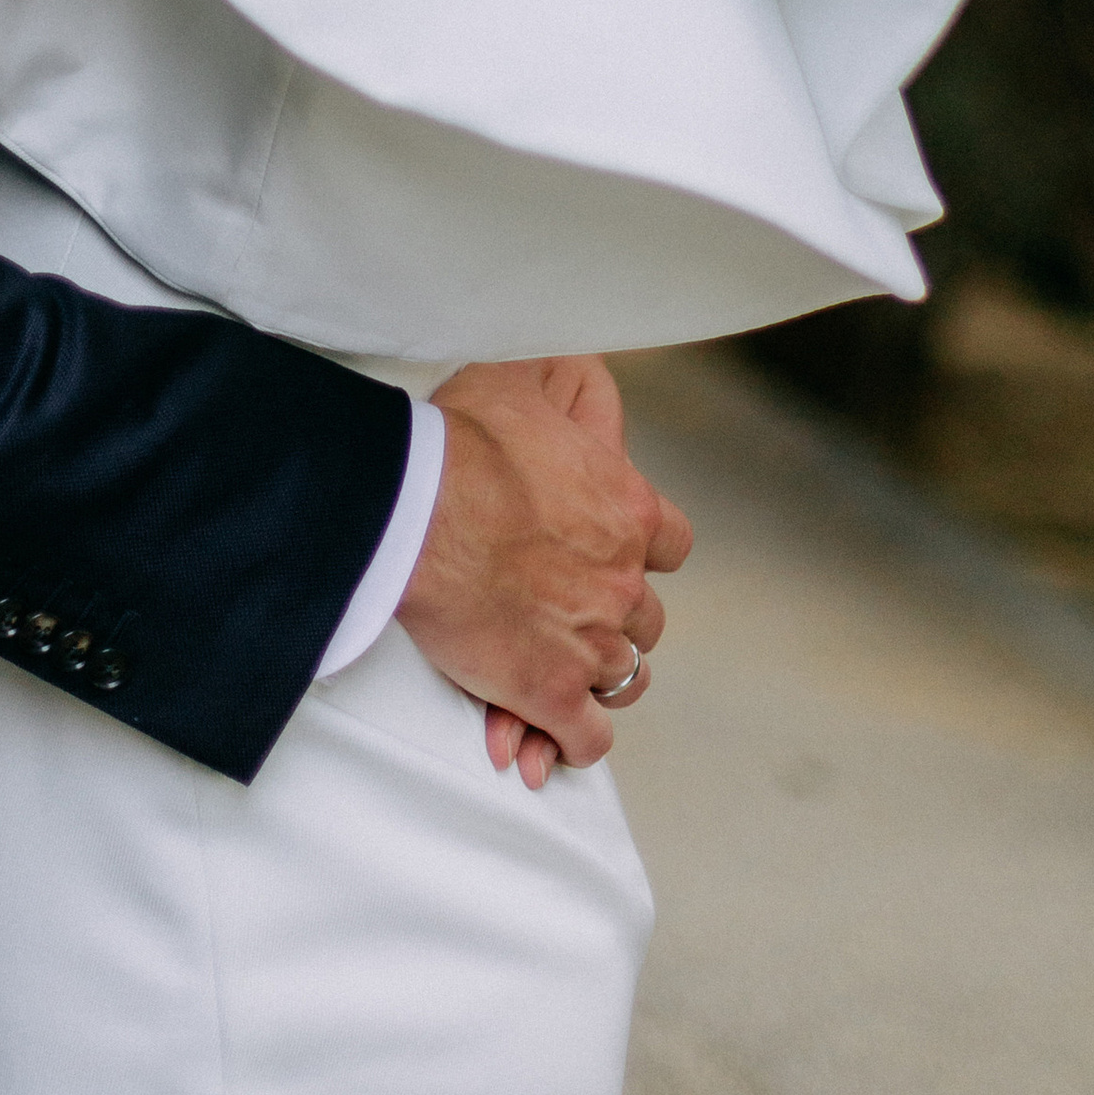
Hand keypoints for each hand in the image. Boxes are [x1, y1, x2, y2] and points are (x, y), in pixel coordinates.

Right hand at [395, 358, 690, 792]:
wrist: (420, 511)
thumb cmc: (461, 441)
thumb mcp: (515, 380)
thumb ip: (550, 381)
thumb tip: (558, 352)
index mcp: (628, 508)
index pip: (672, 542)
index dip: (642, 550)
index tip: (613, 553)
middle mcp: (623, 581)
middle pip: (646, 619)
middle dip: (613, 619)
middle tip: (568, 614)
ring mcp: (592, 642)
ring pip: (621, 678)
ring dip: (593, 678)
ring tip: (556, 673)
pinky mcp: (552, 693)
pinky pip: (585, 739)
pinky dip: (569, 742)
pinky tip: (544, 735)